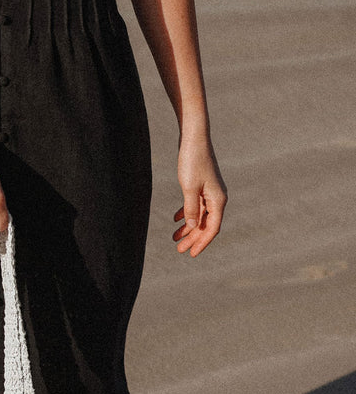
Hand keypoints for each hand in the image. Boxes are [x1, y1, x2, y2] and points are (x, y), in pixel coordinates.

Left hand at [173, 136, 227, 255]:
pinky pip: (195, 204)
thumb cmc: (193, 161)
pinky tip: (176, 220)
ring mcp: (210, 191)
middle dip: (193, 238)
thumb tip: (193, 227)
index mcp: (218, 200)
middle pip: (206, 224)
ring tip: (175, 238)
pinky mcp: (202, 185)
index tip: (191, 254)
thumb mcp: (189, 188)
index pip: (212, 228)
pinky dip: (187, 213)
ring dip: (188, 228)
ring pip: (200, 215)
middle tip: (179, 250)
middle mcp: (217, 197)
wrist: (194, 138)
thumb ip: (191, 208)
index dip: (202, 243)